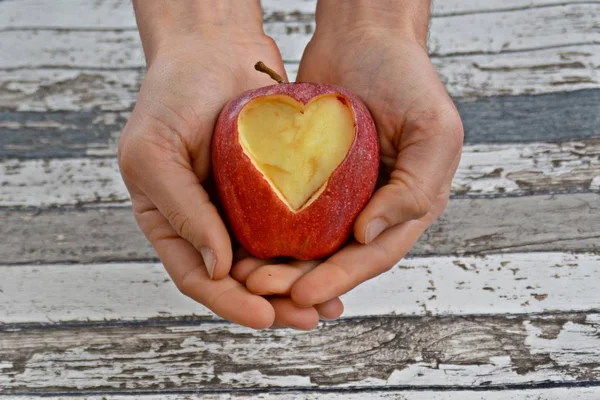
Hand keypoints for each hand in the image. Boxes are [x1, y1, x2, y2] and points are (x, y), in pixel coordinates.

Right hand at [119, 1, 342, 328]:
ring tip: (331, 302)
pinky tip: (338, 258)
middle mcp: (208, 222)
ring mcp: (242, 207)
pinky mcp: (274, 188)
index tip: (265, 316)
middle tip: (309, 316)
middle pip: (240, 279)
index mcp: (171, 222)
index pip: (197, 278)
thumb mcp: (154, 153)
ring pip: (271, 259)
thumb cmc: (171, 94)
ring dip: (299, 283)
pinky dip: (312, 247)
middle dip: (274, 302)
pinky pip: (294, 226)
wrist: (213, 47)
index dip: (230, 302)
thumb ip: (181, 212)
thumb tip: (217, 269)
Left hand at [235, 2, 463, 311]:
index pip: (373, 255)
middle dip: (298, 278)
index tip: (302, 294)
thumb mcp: (434, 131)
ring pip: (306, 241)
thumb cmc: (406, 76)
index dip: (339, 279)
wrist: (363, 34)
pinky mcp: (306, 175)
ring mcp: (338, 192)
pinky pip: (285, 209)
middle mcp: (371, 206)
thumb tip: (368, 236)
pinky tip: (240, 242)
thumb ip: (415, 189)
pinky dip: (265, 229)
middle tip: (259, 288)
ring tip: (244, 275)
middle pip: (334, 257)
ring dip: (277, 262)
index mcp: (406, 205)